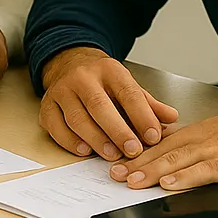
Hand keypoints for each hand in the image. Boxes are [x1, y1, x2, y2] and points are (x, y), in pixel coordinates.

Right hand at [39, 47, 179, 161]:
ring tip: (111, 154)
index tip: (153, 136)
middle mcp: (82, 77)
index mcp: (108, 70)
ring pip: (76, 117)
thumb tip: (171, 118)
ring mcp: (61, 91)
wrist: (68, 63)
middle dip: (117, 130)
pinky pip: (55, 126)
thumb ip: (149, 104)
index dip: (142, 115)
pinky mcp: (47, 105)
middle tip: (132, 150)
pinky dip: (69, 141)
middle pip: (99, 104)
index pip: (127, 92)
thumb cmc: (102, 80)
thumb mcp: (128, 85)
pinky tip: (84, 150)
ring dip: (95, 138)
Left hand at [109, 107, 217, 190]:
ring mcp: (208, 152)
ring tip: (132, 181)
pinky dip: (184, 178)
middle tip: (113, 174)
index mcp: (185, 135)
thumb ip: (177, 141)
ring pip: (175, 161)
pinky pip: (202, 171)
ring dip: (151, 171)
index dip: (131, 154)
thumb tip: (150, 147)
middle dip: (134, 164)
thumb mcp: (200, 133)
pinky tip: (169, 184)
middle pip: (159, 153)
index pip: (153, 145)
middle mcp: (192, 141)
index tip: (112, 163)